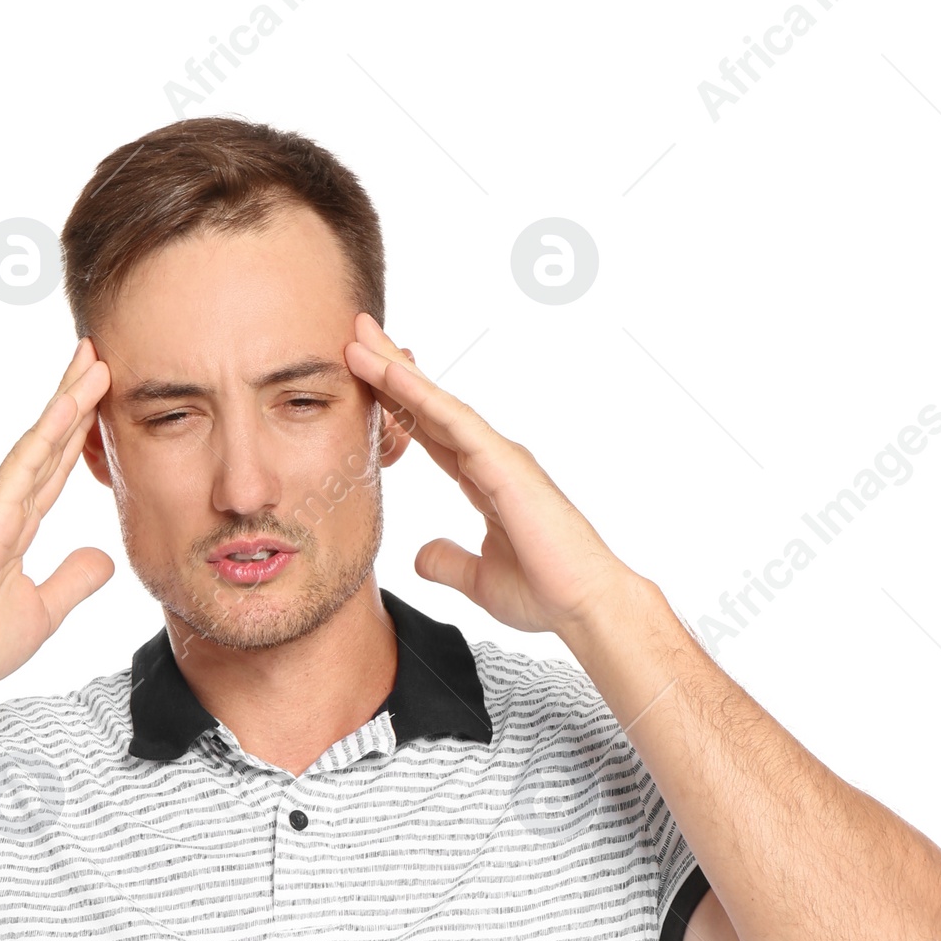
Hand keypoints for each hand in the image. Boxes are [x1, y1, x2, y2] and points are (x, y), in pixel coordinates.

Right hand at [0, 338, 113, 709]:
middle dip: (74, 398)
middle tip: (100, 354)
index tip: (102, 395)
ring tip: (92, 362)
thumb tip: (103, 558)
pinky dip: (45, 436)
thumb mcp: (45, 611)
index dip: (79, 432)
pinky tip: (68, 407)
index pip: (55, 468)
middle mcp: (4, 508)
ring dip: (66, 402)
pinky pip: (20, 470)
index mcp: (17, 526)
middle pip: (48, 443)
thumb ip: (72, 580)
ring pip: (37, 444)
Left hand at [343, 312, 627, 633]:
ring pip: (438, 404)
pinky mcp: (505, 465)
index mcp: (484, 479)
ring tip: (360, 338)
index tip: (363, 376)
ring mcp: (500, 456)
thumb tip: (420, 555)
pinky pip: (455, 423)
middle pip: (431, 406)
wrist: (584, 606)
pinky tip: (392, 373)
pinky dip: (422, 396)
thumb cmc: (544, 592)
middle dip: (392, 369)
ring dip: (397, 370)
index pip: (430, 432)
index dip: (396, 403)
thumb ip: (448, 562)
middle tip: (355, 334)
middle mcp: (492, 458)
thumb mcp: (479, 579)